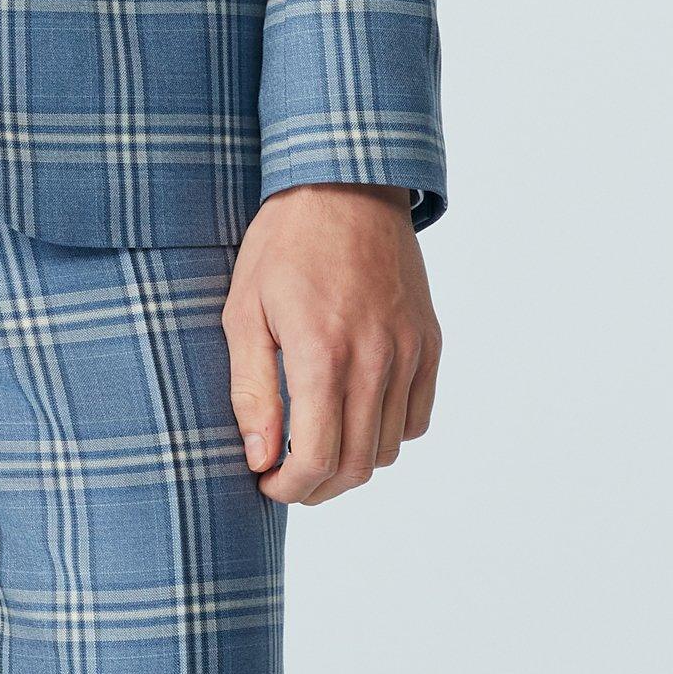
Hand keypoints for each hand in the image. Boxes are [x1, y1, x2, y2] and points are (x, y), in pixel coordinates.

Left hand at [223, 185, 439, 503]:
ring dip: (351, 462)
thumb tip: (261, 457)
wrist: (346, 185)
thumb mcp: (243, 312)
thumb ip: (252, 391)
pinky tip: (354, 415)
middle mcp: (376, 359)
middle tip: (287, 478)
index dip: (289, 488)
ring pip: (388, 447)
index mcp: (323, 353)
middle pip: (356, 465)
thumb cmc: (283, 245)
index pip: (317, 459)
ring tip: (317, 446)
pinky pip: (417, 416)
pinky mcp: (429, 341)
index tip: (266, 483)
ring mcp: (409, 351)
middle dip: (317, 487)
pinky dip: (387, 432)